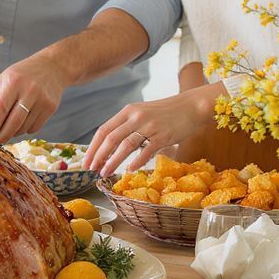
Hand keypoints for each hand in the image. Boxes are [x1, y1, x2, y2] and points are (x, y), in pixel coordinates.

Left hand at [0, 54, 66, 142]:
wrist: (52, 67)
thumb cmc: (22, 74)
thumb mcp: (2, 80)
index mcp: (13, 82)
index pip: (0, 108)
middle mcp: (29, 91)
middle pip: (13, 121)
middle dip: (1, 136)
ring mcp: (42, 100)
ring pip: (23, 127)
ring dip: (12, 133)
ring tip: (7, 127)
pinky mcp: (51, 107)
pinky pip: (34, 128)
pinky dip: (25, 130)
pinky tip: (22, 122)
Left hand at [85, 85, 220, 176]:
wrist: (191, 106)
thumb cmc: (165, 113)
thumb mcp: (142, 113)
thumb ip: (127, 125)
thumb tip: (109, 146)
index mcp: (128, 111)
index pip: (104, 130)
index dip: (93, 146)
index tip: (86, 160)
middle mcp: (136, 116)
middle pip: (111, 138)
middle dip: (98, 156)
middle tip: (90, 169)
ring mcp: (150, 125)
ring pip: (125, 145)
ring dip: (113, 161)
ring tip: (105, 172)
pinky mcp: (164, 135)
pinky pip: (147, 150)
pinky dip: (136, 161)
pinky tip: (130, 170)